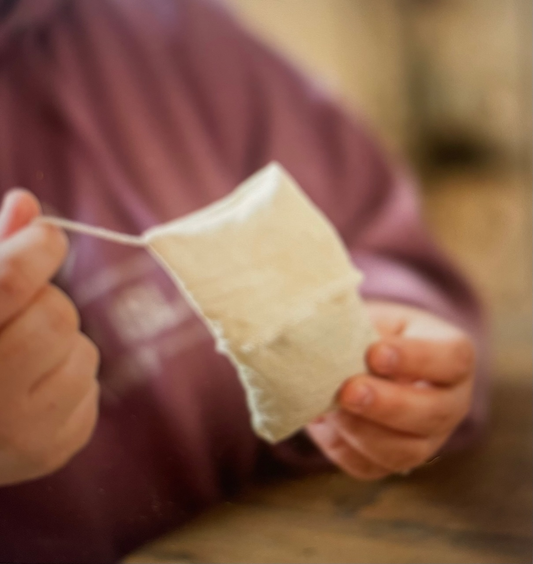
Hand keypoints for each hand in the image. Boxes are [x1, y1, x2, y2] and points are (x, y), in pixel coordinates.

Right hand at [0, 190, 99, 485]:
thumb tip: (27, 202)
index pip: (10, 284)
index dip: (38, 248)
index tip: (48, 237)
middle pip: (58, 317)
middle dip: (46, 303)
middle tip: (21, 315)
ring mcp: (21, 434)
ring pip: (83, 353)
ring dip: (60, 345)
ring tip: (21, 361)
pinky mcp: (54, 450)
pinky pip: (90, 390)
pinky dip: (69, 379)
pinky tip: (32, 391)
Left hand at [307, 301, 474, 479]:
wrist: (371, 358)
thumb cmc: (377, 331)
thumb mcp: (379, 318)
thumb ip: (365, 329)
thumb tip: (335, 345)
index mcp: (453, 357)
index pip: (451, 360)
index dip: (415, 359)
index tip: (375, 353)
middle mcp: (451, 403)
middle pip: (432, 414)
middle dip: (386, 405)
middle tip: (348, 391)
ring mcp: (427, 439)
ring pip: (404, 452)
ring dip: (361, 432)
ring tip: (329, 408)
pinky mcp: (394, 460)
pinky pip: (370, 467)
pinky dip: (341, 447)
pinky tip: (321, 422)